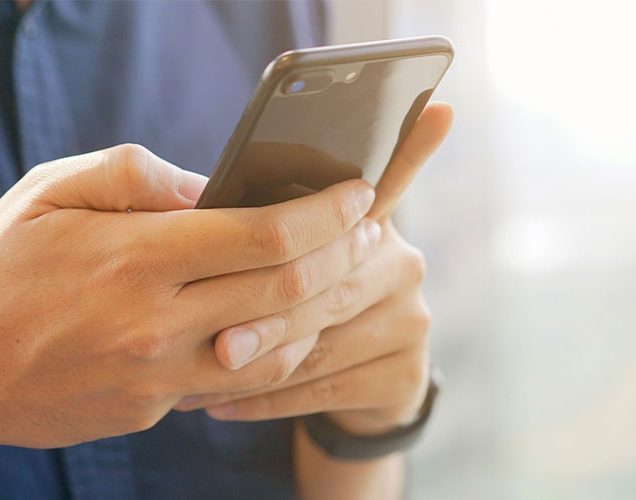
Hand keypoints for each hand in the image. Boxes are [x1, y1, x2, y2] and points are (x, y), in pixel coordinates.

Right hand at [0, 143, 379, 450]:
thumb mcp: (50, 192)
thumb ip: (136, 175)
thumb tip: (214, 188)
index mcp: (133, 258)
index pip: (263, 235)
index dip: (325, 214)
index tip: (358, 194)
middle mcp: (155, 324)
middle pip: (287, 292)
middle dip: (344, 256)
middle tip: (369, 230)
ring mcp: (157, 377)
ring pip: (279, 348)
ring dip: (325, 307)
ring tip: (343, 271)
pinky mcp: (154, 410)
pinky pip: (241, 382)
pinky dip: (280, 351)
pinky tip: (290, 321)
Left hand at [178, 102, 453, 433]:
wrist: (341, 395)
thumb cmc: (283, 309)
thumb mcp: (273, 263)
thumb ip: (253, 226)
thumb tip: (197, 197)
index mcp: (369, 222)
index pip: (389, 179)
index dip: (414, 148)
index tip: (438, 108)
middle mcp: (401, 262)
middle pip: (328, 282)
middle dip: (266, 312)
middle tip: (213, 339)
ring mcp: (411, 318)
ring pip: (321, 339)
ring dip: (257, 362)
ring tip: (199, 377)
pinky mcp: (406, 373)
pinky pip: (323, 386)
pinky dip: (265, 398)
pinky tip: (222, 403)